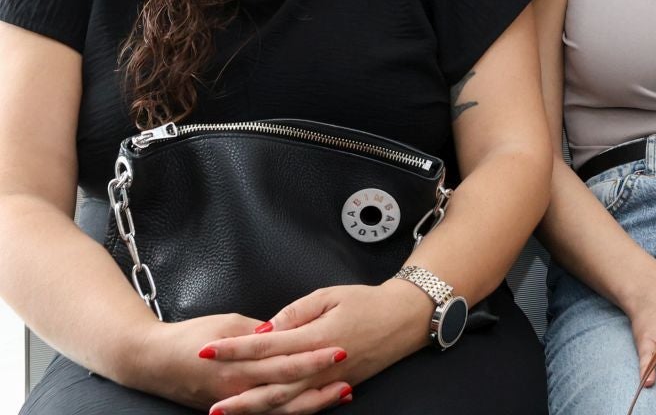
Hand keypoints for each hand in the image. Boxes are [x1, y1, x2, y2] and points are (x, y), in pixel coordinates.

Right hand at [127, 313, 346, 410]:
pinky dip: (291, 410)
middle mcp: (238, 389)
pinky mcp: (231, 410)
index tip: (340, 347)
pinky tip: (312, 403)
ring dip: (313, 403)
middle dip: (321, 385)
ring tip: (342, 393)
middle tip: (350, 376)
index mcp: (239, 365)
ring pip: (281, 410)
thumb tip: (286, 330)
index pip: (285, 362)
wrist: (151, 361)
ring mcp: (234, 403)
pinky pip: (267, 414)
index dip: (314, 357)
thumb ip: (260, 331)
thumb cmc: (188, 337)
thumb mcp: (228, 323)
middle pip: (288, 392)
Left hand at [195, 280, 430, 411]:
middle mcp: (321, 364)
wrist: (405, 319)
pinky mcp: (338, 386)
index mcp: (316, 337)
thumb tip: (266, 330)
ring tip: (229, 413)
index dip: (234, 349)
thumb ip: (296, 313)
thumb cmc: (368, 302)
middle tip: (210, 405)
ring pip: (287, 401)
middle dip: (239, 395)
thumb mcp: (330, 295)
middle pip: (272, 385)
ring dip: (256, 409)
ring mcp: (330, 380)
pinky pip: (306, 404)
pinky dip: (284, 411)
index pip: (266, 346)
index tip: (208, 350)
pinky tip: (265, 414)